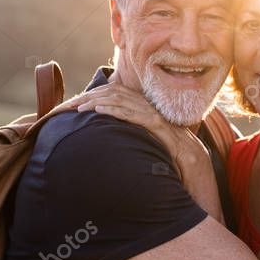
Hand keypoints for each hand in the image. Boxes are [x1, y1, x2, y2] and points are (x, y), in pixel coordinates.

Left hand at [58, 83, 208, 178]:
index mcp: (141, 110)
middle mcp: (146, 108)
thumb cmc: (170, 157)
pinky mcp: (158, 125)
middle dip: (86, 99)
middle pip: (111, 95)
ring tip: (76, 108)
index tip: (68, 107)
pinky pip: (133, 114)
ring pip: (120, 101)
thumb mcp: (143, 145)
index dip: (89, 98)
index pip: (111, 97)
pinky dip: (114, 111)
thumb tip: (107, 142)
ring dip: (96, 102)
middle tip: (64, 107)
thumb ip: (128, 137)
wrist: (195, 164)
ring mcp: (153, 115)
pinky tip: (98, 111)